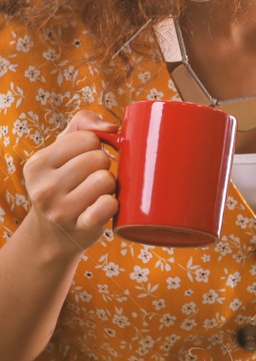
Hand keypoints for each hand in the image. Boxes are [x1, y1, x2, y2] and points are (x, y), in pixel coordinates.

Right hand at [20, 109, 120, 258]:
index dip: (96, 147)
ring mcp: (61, 210)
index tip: (86, 159)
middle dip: (104, 166)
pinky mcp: (80, 227)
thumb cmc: (63, 184)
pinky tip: (103, 207)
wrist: (53, 234)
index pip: (87, 138)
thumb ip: (82, 125)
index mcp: (38, 164)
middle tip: (93, 178)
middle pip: (99, 158)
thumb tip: (112, 126)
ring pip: (106, 179)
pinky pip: (109, 204)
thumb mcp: (60, 152)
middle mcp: (44, 187)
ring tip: (97, 192)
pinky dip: (113, 204)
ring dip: (110, 185)